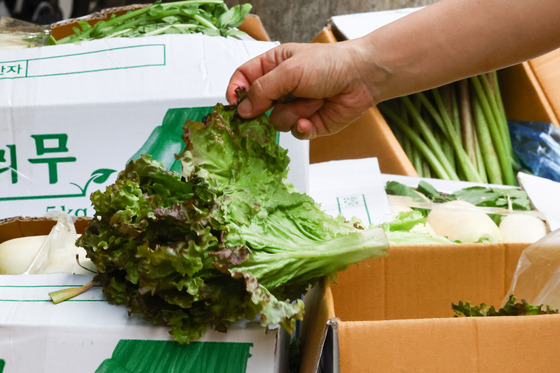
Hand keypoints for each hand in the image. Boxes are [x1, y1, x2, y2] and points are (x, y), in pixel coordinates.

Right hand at [226, 41, 374, 138]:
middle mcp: (282, 88)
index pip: (243, 79)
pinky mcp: (308, 124)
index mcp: (273, 66)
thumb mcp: (289, 70)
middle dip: (264, 109)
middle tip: (270, 107)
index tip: (234, 104)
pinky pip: (295, 133)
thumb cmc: (329, 64)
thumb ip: (262, 89)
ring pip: (276, 122)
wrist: (362, 78)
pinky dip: (304, 126)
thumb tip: (242, 109)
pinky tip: (314, 116)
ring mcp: (294, 107)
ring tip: (314, 99)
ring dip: (294, 112)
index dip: (235, 92)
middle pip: (256, 106)